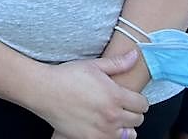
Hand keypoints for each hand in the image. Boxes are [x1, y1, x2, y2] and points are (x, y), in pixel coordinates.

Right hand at [32, 50, 147, 138]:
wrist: (44, 91)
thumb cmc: (67, 76)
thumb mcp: (93, 65)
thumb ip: (117, 63)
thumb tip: (135, 55)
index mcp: (114, 95)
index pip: (142, 104)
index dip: (138, 100)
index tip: (131, 97)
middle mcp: (111, 115)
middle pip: (138, 120)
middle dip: (132, 112)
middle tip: (121, 105)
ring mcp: (102, 130)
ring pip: (129, 134)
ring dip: (124, 126)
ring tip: (113, 116)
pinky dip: (112, 134)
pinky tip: (103, 124)